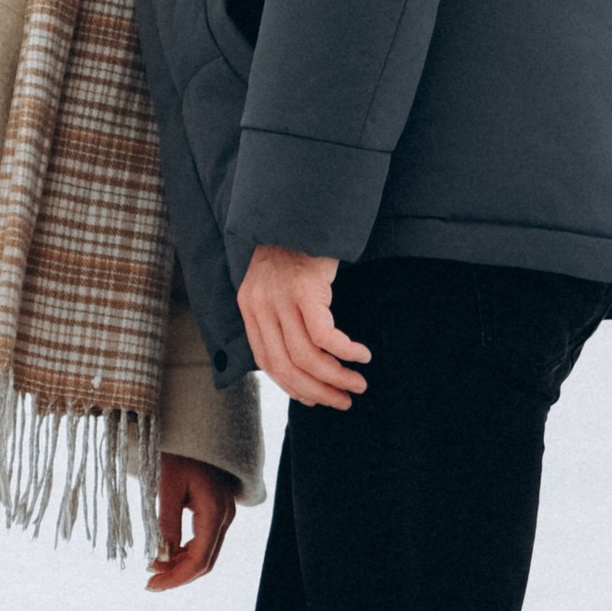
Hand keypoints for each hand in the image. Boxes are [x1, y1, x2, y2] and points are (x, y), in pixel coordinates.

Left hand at [148, 453, 238, 589]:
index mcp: (214, 512)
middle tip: (149, 582)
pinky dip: (185, 551)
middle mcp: (225, 516)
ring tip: (153, 567)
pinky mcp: (217, 509)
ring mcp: (223, 513)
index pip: (200, 560)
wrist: (196, 425)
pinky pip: (204, 539)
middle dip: (178, 575)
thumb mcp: (167, 484)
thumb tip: (161, 557)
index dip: (177, 578)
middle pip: (205, 561)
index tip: (151, 584)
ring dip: (180, 564)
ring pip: (206, 552)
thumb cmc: (179, 450)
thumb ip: (166, 522)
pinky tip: (166, 552)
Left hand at [237, 245, 369, 408]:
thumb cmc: (293, 246)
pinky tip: (361, 355)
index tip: (315, 399)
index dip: (292, 386)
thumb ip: (277, 314)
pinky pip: (325, 336)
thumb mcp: (273, 282)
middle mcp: (261, 306)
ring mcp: (282, 299)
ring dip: (335, 377)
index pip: (267, 362)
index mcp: (250, 308)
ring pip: (306, 356)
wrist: (298, 209)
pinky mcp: (305, 290)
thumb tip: (300, 356)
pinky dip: (345, 352)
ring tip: (357, 385)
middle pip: (287, 366)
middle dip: (317, 391)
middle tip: (343, 402)